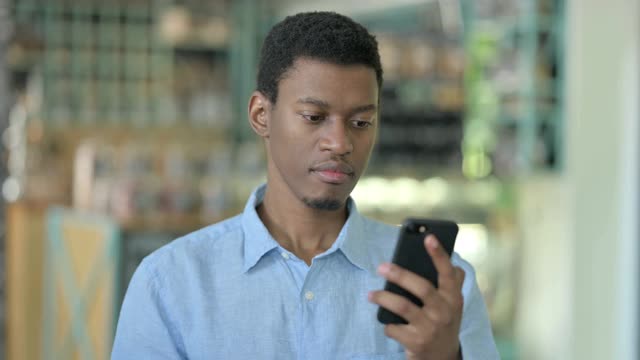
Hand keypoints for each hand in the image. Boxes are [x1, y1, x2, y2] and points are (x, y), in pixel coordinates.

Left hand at [368, 235, 464, 359]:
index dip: (439, 255)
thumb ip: (452, 283)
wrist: (442, 359)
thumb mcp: (453, 305)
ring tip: (370, 295)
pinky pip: (394, 328)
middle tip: (381, 267)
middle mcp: (445, 312)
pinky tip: (385, 321)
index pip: (448, 273)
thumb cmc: (443, 323)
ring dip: (384, 298)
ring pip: (403, 307)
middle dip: (400, 274)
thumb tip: (449, 259)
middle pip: (421, 287)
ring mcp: (431, 328)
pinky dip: (386, 324)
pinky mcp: (417, 343)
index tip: (428, 237)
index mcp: (453, 298)